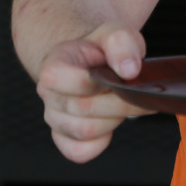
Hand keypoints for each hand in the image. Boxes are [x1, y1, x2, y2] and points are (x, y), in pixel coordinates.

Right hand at [35, 24, 151, 162]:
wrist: (93, 63)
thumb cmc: (103, 49)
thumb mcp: (115, 33)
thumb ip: (122, 42)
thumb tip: (129, 70)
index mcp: (54, 63)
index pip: (57, 77)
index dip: (91, 81)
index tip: (116, 75)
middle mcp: (48, 93)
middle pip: (81, 108)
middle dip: (118, 102)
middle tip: (137, 93)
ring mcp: (53, 118)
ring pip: (84, 131)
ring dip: (114, 120)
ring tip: (124, 103)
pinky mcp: (64, 138)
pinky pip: (80, 152)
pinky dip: (102, 142)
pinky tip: (111, 122)